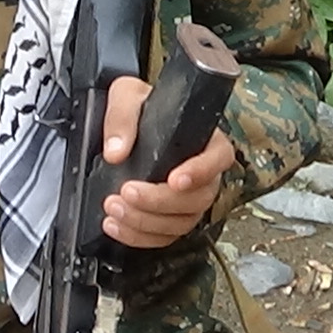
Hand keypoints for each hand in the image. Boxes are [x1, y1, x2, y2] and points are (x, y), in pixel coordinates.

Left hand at [98, 75, 234, 248]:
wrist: (127, 128)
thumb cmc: (139, 107)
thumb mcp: (128, 95)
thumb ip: (122, 116)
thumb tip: (116, 151)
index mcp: (204, 138)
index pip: (219, 157)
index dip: (201, 171)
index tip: (175, 179)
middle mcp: (203, 173)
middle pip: (197, 199)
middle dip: (159, 201)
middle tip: (127, 192)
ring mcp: (189, 199)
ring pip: (180, 223)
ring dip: (145, 222)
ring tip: (114, 208)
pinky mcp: (170, 218)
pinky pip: (162, 237)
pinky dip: (137, 236)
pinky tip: (114, 225)